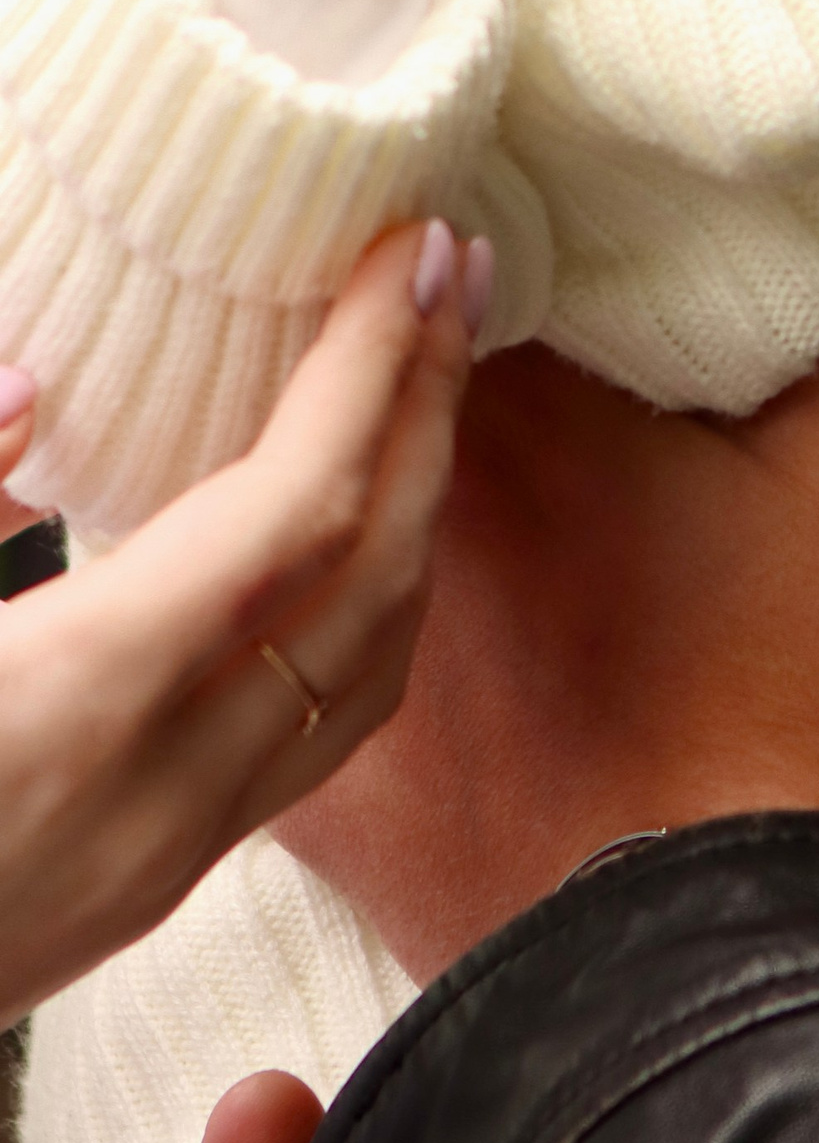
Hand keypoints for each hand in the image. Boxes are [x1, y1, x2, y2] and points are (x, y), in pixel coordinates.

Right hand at [0, 221, 478, 1026]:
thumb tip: (25, 379)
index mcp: (77, 694)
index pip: (304, 505)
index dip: (374, 364)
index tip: (411, 247)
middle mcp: (157, 789)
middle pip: (375, 573)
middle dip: (432, 406)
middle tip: (453, 271)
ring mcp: (167, 859)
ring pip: (374, 666)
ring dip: (418, 508)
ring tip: (423, 376)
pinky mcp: (151, 894)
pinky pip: (321, 738)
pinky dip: (367, 609)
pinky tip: (353, 534)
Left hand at [275, 200, 818, 984]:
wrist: (747, 967)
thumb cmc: (818, 697)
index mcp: (519, 421)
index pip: (445, 267)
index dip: (475, 211)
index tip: (509, 190)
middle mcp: (400, 526)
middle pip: (355, 388)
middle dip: (394, 331)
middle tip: (456, 281)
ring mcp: (353, 666)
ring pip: (301, 525)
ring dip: (338, 465)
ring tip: (402, 422)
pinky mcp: (330, 793)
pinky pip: (280, 673)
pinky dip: (299, 621)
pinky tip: (339, 598)